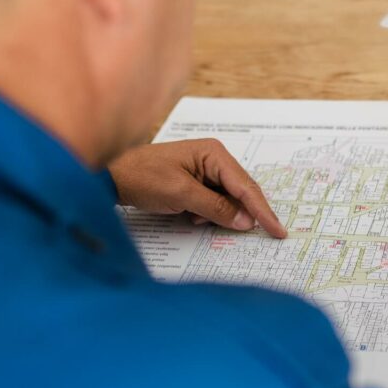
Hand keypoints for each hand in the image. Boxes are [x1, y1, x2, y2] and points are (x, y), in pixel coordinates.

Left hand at [109, 139, 287, 237]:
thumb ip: (216, 208)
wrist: (109, 176)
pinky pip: (214, 201)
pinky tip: (191, 216)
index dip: (263, 211)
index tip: (278, 230)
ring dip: (220, 214)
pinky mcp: (196, 181)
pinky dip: (208, 213)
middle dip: (244, 213)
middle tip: (263, 234)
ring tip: (197, 219)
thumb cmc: (142, 178)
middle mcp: (214, 159)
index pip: (246, 186)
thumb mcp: (181, 195)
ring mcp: (205, 169)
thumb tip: (246, 222)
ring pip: (228, 199)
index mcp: (214, 154)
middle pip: (242, 192)